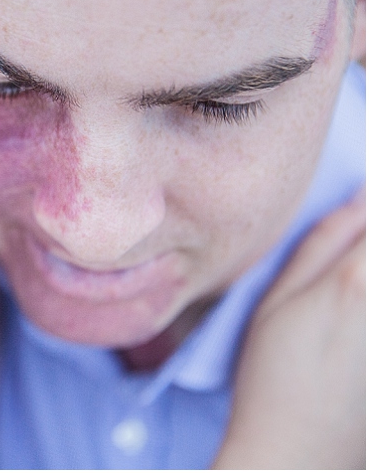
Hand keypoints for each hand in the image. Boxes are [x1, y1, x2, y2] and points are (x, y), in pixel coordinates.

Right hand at [214, 190, 365, 468]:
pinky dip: (368, 284)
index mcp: (356, 281)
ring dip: (367, 262)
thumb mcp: (275, 305)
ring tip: (350, 280)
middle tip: (351, 255)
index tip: (366, 188)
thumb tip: (356, 201)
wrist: (301, 454)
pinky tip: (353, 307)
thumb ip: (319, 247)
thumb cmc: (276, 379)